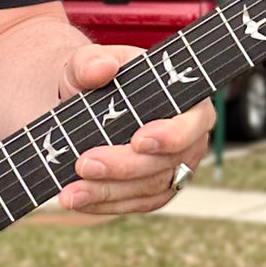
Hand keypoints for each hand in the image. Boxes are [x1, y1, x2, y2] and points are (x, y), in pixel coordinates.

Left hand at [57, 44, 213, 215]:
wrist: (79, 104)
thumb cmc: (93, 79)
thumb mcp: (85, 63)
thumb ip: (91, 62)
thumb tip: (102, 68)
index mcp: (186, 99)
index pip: (195, 121)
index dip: (172, 135)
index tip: (138, 140)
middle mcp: (187, 137)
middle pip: (167, 162)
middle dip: (124, 167)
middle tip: (84, 164)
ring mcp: (173, 167)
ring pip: (150, 189)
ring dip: (108, 192)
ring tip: (71, 192)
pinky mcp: (152, 190)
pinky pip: (134, 204)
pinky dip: (104, 204)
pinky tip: (78, 199)